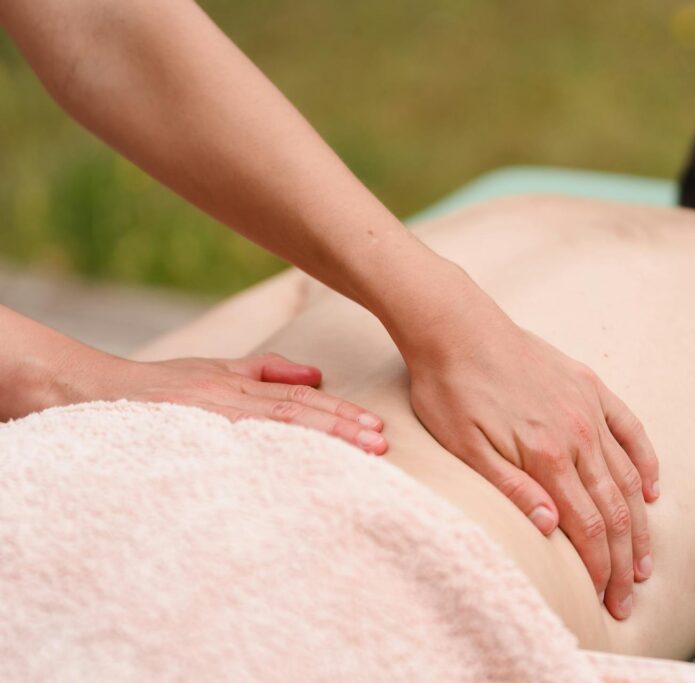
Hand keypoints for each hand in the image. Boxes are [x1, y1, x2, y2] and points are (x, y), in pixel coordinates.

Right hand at [67, 350, 387, 453]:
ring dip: (318, 442)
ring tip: (358, 455)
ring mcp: (206, 424)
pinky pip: (236, 456)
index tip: (376, 429)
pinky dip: (272, 461)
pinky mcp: (186, 443)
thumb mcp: (213, 371)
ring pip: (272, 432)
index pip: (298, 402)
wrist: (90, 397)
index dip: (339, 415)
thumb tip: (317, 375)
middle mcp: (225, 403)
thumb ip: (264, 371)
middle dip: (340, 430)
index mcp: (235, 389)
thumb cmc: (158, 389)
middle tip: (380, 445)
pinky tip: (301, 475)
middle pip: (293, 416)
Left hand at [405, 310, 659, 619]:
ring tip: (645, 561)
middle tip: (628, 598)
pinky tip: (651, 488)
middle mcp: (578, 433)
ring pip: (626, 476)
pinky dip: (645, 461)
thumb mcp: (465, 447)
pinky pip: (630, 428)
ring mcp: (588, 408)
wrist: (456, 325)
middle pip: (614, 510)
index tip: (606, 599)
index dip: (600, 568)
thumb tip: (550, 529)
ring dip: (639, 523)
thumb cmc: (450, 389)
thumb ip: (511, 489)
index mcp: (547, 455)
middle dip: (624, 560)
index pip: (587, 526)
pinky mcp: (588, 386)